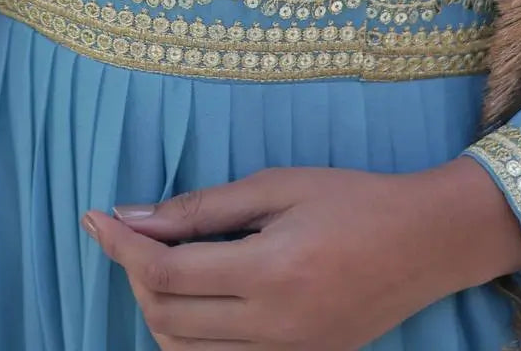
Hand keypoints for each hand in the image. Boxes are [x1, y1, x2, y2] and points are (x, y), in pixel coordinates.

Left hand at [82, 160, 520, 349]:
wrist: (425, 243)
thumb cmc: (352, 199)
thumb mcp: (277, 185)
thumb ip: (203, 206)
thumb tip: (135, 215)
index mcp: (269, 272)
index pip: (168, 272)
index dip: (122, 245)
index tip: (95, 217)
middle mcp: (274, 327)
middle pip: (167, 317)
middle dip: (134, 273)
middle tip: (129, 232)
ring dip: (156, 310)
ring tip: (157, 262)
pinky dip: (190, 338)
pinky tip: (191, 299)